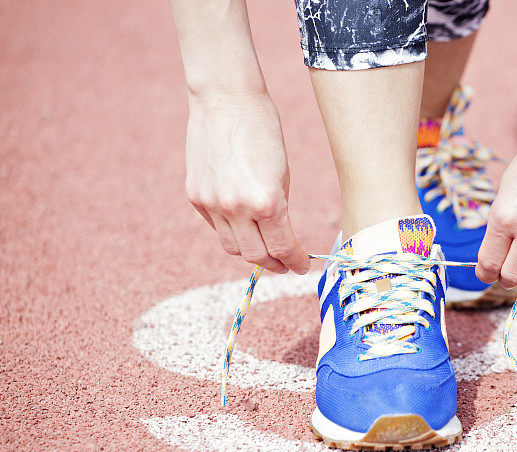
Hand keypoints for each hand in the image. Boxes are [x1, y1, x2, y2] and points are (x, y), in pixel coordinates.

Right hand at [184, 90, 308, 274]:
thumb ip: (279, 210)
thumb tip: (279, 239)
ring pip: (232, 247)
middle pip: (256, 256)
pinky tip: (243, 226)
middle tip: (285, 265)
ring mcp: (212, 204)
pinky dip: (232, 232)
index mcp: (267, 201)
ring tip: (265, 249)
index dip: (294, 262)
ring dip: (251, 252)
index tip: (302, 266)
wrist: (226, 100)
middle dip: (275, 265)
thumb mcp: (283, 175)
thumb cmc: (263, 132)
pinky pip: (216, 227)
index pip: (282, 247)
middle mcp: (236, 208)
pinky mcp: (195, 197)